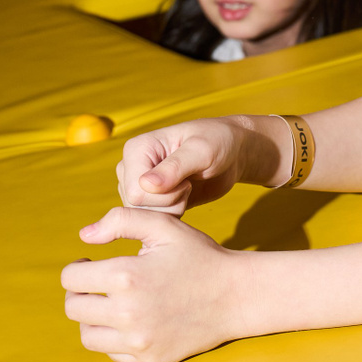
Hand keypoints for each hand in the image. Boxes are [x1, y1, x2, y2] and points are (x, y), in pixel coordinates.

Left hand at [63, 207, 245, 361]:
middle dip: (81, 293)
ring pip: (87, 335)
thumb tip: (83, 235)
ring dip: (93, 318)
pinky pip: (112, 353)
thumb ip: (120, 220)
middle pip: (74, 308)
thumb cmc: (199, 256)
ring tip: (111, 304)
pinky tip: (131, 321)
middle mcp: (127, 313)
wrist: (237, 296)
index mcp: (126, 276)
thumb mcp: (164, 226)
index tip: (92, 264)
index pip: (71, 279)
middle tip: (99, 285)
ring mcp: (138, 341)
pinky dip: (114, 339)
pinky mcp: (149, 360)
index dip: (79, 268)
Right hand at [114, 116, 279, 214]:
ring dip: (172, 208)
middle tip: (188, 184)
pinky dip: (173, 214)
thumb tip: (145, 185)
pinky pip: (153, 220)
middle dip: (169, 203)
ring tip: (187, 187)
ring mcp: (138, 183)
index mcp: (136, 148)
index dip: (165, 194)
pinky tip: (185, 198)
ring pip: (144, 215)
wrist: (231, 152)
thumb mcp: (202, 151)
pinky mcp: (150, 198)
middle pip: (137, 206)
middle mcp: (130, 166)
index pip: (136, 191)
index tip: (186, 177)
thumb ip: (175, 167)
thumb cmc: (218, 142)